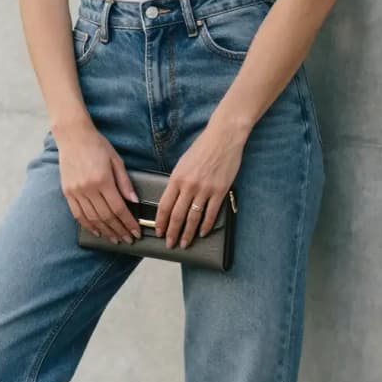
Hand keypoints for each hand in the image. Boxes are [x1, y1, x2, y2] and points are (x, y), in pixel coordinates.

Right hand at [55, 122, 141, 243]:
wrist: (73, 136)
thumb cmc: (98, 146)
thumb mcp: (116, 160)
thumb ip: (125, 182)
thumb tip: (135, 201)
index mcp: (103, 180)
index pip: (118, 208)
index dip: (128, 223)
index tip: (136, 232)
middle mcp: (88, 188)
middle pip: (106, 217)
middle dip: (119, 230)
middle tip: (128, 239)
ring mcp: (76, 192)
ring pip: (92, 219)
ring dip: (105, 231)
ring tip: (115, 239)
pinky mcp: (67, 192)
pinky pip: (78, 214)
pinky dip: (88, 225)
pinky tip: (97, 231)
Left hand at [154, 122, 244, 247]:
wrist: (223, 137)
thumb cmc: (202, 148)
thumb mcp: (182, 163)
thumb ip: (177, 182)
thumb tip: (173, 200)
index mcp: (176, 178)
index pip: (164, 206)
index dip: (161, 222)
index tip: (158, 232)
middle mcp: (189, 186)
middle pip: (177, 215)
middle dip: (172, 232)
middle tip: (170, 244)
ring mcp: (205, 189)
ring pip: (193, 218)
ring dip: (188, 233)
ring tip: (185, 243)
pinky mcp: (220, 191)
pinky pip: (211, 213)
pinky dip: (206, 225)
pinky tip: (203, 233)